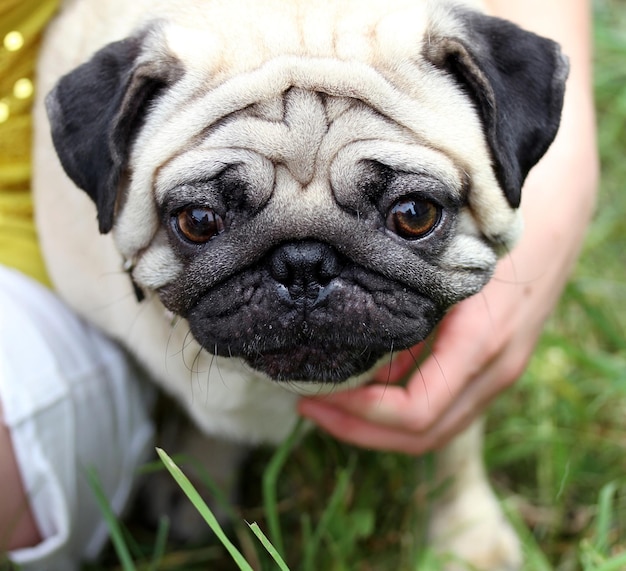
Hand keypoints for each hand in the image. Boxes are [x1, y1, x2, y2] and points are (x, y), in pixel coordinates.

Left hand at [298, 4, 598, 450]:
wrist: (555, 207)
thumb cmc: (489, 224)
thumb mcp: (438, 261)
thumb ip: (404, 308)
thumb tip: (357, 355)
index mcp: (481, 342)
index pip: (415, 411)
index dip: (358, 415)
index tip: (313, 398)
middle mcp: (495, 370)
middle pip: (423, 435)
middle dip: (359, 429)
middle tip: (310, 407)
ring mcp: (500, 371)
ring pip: (436, 426)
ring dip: (378, 424)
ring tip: (329, 402)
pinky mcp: (493, 362)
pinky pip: (445, 402)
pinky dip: (401, 406)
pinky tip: (367, 383)